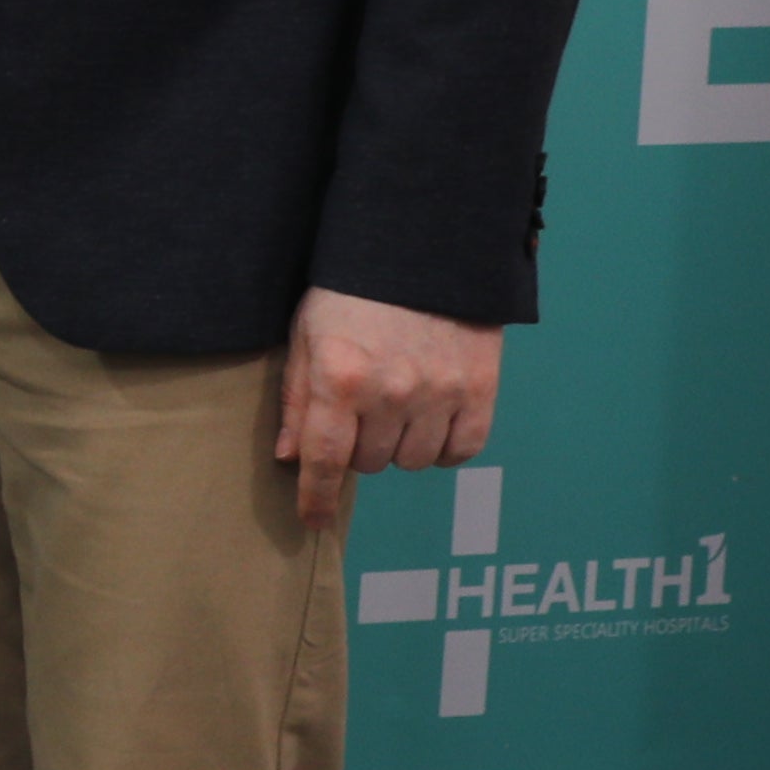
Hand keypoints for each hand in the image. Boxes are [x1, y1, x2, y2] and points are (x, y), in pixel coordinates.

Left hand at [276, 286, 500, 528]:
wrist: (424, 249)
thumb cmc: (352, 292)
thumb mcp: (306, 334)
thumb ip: (296, 398)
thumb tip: (290, 458)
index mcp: (340, 378)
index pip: (324, 460)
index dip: (316, 498)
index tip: (312, 520)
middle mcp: (391, 391)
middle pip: (369, 463)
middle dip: (357, 448)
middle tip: (360, 410)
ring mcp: (440, 392)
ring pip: (413, 461)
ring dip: (399, 445)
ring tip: (396, 405)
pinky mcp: (480, 389)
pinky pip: (461, 451)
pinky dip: (444, 446)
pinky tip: (432, 420)